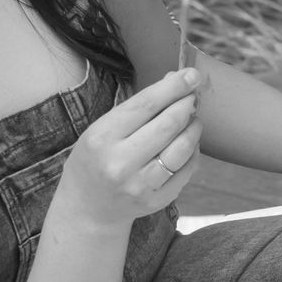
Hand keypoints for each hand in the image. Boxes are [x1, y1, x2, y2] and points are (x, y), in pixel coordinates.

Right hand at [55, 67, 202, 231]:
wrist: (88, 206)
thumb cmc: (96, 158)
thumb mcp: (103, 128)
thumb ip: (138, 107)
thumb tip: (176, 80)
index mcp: (102, 138)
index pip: (146, 105)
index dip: (173, 87)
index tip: (191, 75)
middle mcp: (120, 163)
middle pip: (168, 125)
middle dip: (187, 104)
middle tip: (194, 95)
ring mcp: (140, 185)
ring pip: (182, 149)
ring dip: (194, 127)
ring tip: (192, 119)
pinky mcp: (156, 201)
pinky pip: (187, 170)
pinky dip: (193, 152)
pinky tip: (188, 143)